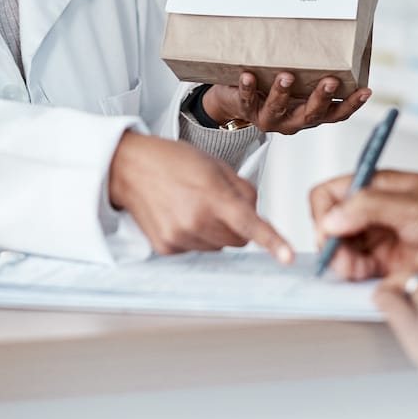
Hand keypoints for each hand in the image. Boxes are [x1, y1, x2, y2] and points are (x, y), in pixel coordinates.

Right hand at [108, 132, 294, 262]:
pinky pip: (197, 249)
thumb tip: (255, 213)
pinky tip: (180, 215)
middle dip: (236, 225)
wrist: (130, 167)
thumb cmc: (172, 161)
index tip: (288, 257)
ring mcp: (180, 237)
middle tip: (217, 202)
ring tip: (193, 205)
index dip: (273, 242)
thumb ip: (243, 190)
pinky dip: (195, 236)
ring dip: (215, 231)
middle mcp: (196, 221)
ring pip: (218, 247)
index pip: (250, 225)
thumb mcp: (216, 165)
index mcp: (213, 196)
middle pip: (239, 240)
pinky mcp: (167, 247)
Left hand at [202, 72, 370, 136]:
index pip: (336, 113)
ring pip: (278, 109)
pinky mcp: (248, 110)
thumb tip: (332, 34)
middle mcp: (293, 120)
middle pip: (311, 115)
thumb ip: (312, 69)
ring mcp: (270, 118)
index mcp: (310, 113)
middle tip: (331, 81)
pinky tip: (248, 75)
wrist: (237, 101)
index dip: (352, 104)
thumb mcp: (298, 81)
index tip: (366, 90)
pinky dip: (248, 88)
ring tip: (286, 76)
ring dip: (283, 93)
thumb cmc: (273, 85)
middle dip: (321, 98)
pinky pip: (247, 100)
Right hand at [309, 171, 417, 281]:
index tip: (328, 235)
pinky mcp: (388, 260)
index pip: (328, 194)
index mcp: (375, 185)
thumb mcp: (412, 206)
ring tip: (357, 272)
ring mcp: (380, 236)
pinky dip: (355, 274)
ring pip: (341, 249)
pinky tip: (366, 278)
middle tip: (344, 263)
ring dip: (342, 262)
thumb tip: (330, 219)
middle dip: (331, 244)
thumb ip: (368, 208)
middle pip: (330, 225)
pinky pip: (359, 267)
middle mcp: (373, 210)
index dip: (321, 214)